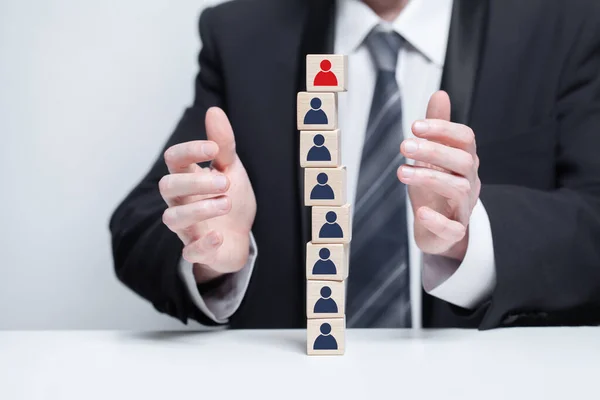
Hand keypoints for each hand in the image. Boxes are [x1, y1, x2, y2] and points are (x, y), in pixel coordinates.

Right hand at [159, 107, 256, 282]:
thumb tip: (214, 110)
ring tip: (226, 203)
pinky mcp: (198, 251)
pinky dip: (202, 245)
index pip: (173, 159)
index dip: (189, 150)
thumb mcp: (231, 169)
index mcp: (188, 177)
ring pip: (172, 219)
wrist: (240, 238)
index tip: (214, 148)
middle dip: (194, 182)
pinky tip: (220, 235)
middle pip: (167, 187)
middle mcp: (182, 201)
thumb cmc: (230, 199)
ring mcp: (188, 228)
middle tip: (225, 182)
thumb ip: (223, 144)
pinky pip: (189, 252)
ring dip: (198, 210)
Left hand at [397, 91, 480, 259]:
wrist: (440, 230)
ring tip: (401, 172)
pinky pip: (453, 228)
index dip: (443, 129)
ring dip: (429, 178)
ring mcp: (464, 207)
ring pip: (458, 189)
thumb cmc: (436, 189)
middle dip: (434, 151)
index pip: (465, 138)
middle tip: (404, 145)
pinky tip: (421, 212)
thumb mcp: (433, 157)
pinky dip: (437, 220)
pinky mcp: (455, 231)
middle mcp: (470, 182)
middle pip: (464, 161)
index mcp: (466, 161)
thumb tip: (440, 93)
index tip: (415, 125)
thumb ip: (437, 128)